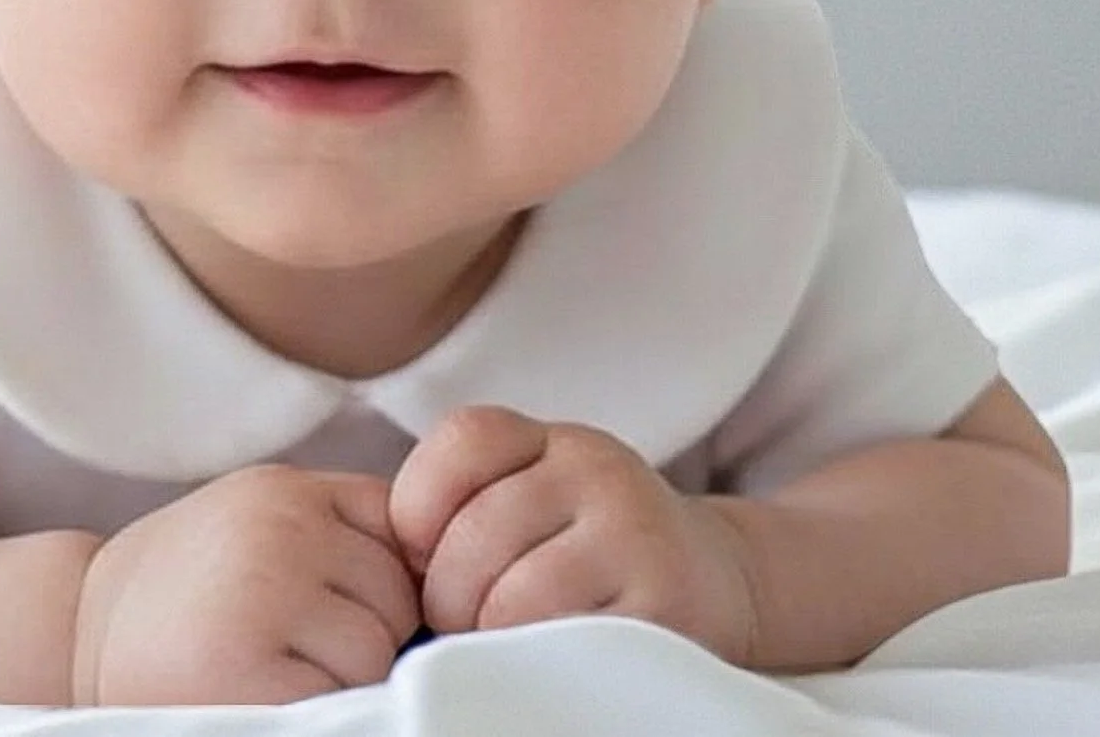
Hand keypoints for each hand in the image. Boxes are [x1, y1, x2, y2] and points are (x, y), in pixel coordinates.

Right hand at [70, 465, 420, 705]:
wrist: (80, 634)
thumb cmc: (196, 588)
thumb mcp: (265, 526)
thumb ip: (347, 529)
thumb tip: (452, 576)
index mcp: (288, 491)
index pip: (406, 528)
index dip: (389, 579)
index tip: (347, 605)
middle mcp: (277, 529)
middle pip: (399, 594)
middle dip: (367, 630)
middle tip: (291, 642)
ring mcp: (262, 595)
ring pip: (377, 649)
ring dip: (344, 675)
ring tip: (272, 667)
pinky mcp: (246, 671)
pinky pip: (340, 696)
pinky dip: (315, 707)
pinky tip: (263, 692)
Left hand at [388, 405, 758, 663]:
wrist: (715, 581)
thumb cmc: (590, 552)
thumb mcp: (534, 499)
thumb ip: (464, 509)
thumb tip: (384, 574)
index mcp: (553, 438)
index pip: (463, 441)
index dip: (420, 511)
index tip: (428, 560)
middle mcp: (597, 466)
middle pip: (473, 535)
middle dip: (450, 597)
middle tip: (468, 624)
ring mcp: (635, 531)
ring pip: (510, 596)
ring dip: (491, 638)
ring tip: (510, 642)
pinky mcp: (664, 602)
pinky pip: (562, 642)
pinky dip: (538, 661)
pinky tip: (551, 657)